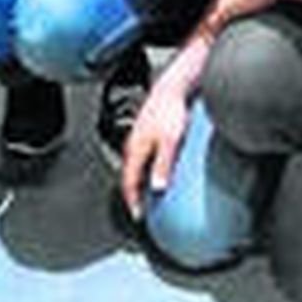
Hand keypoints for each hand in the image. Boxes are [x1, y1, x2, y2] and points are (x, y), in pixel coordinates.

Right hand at [121, 45, 205, 220]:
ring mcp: (140, 136)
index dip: (132, 200)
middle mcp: (134, 143)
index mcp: (135, 149)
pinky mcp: (148, 129)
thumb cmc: (170, 110)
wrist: (173, 86)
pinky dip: (146, 166)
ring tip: (149, 189)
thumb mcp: (170, 142)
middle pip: (130, 174)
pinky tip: (157, 166)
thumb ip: (163, 166)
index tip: (138, 215)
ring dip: (140, 179)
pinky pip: (143, 154)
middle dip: (134, 192)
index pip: (129, 182)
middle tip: (141, 205)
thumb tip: (158, 188)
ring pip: (136, 164)